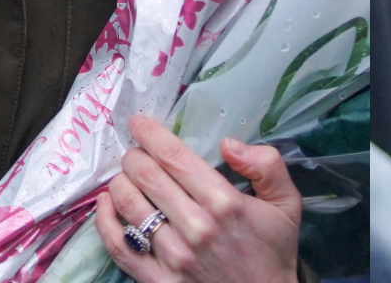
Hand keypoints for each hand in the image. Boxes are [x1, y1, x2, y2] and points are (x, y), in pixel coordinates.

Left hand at [95, 114, 302, 282]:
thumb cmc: (272, 252)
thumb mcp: (286, 203)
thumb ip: (267, 165)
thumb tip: (229, 143)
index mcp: (224, 203)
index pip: (175, 157)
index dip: (151, 134)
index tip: (138, 122)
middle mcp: (195, 227)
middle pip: (146, 176)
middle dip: (134, 155)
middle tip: (135, 152)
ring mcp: (173, 256)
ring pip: (129, 205)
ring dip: (120, 181)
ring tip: (125, 176)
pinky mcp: (157, 280)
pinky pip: (120, 246)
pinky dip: (104, 220)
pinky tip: (105, 204)